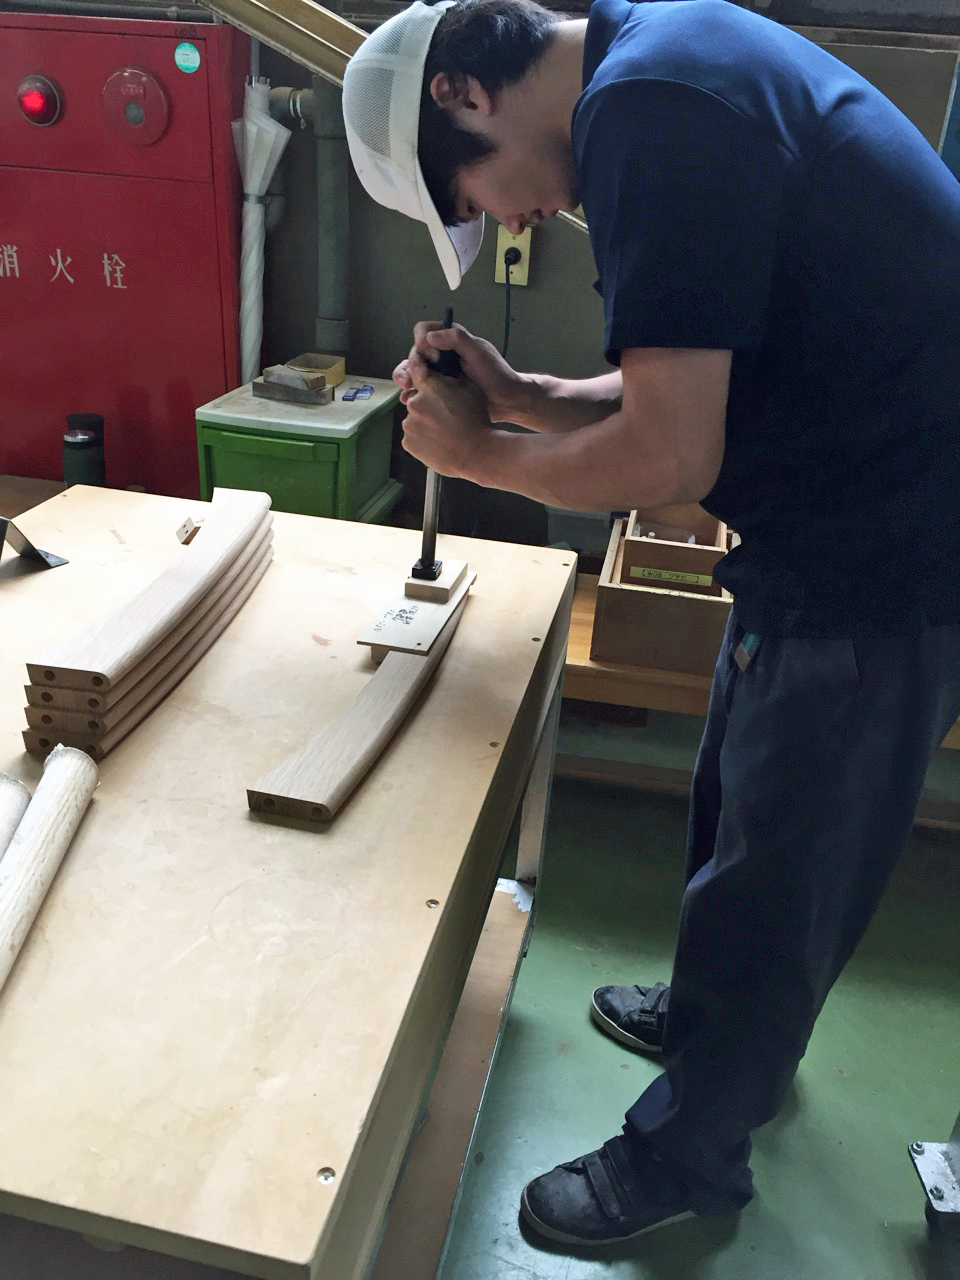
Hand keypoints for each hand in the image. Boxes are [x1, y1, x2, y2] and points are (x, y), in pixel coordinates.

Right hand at [392, 320, 528, 422]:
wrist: (506, 401)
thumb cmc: (496, 374)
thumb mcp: (478, 351)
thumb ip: (456, 339)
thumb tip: (430, 337)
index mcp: (450, 340)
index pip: (424, 331)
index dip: (423, 341)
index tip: (435, 357)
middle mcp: (441, 355)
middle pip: (414, 353)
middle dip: (411, 364)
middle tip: (417, 378)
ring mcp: (439, 374)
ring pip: (412, 371)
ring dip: (405, 378)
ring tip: (407, 389)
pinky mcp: (438, 391)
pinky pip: (418, 389)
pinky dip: (410, 393)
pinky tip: (408, 400)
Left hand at [400, 359, 492, 478]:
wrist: (477, 453)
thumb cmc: (477, 420)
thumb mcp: (470, 388)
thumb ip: (452, 377)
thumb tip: (443, 373)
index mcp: (429, 385)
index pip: (417, 373)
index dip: (426, 381)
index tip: (434, 388)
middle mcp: (414, 402)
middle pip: (415, 399)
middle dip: (427, 405)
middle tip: (446, 416)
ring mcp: (409, 424)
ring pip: (414, 419)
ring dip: (425, 422)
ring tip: (444, 431)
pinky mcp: (408, 442)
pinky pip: (412, 437)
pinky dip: (422, 439)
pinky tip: (439, 441)